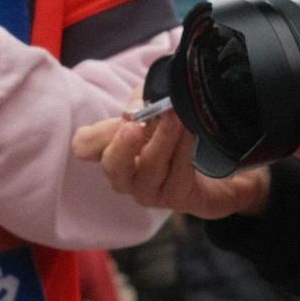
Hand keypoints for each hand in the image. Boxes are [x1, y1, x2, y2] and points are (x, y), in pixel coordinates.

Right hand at [72, 104, 270, 220]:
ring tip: (176, 118)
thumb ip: (141, 100)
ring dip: (163, 141)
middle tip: (134, 125)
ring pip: (150, 169)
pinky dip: (184, 153)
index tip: (116, 122)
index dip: (91, 138)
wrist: (214, 166)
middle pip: (113, 165)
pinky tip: (192, 136)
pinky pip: (178, 176)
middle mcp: (124, 174)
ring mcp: (148, 191)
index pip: (85, 146)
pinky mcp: (174, 199)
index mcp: (112, 148)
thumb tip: (134, 109)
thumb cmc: (174, 131)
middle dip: (123, 145)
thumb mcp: (155, 106)